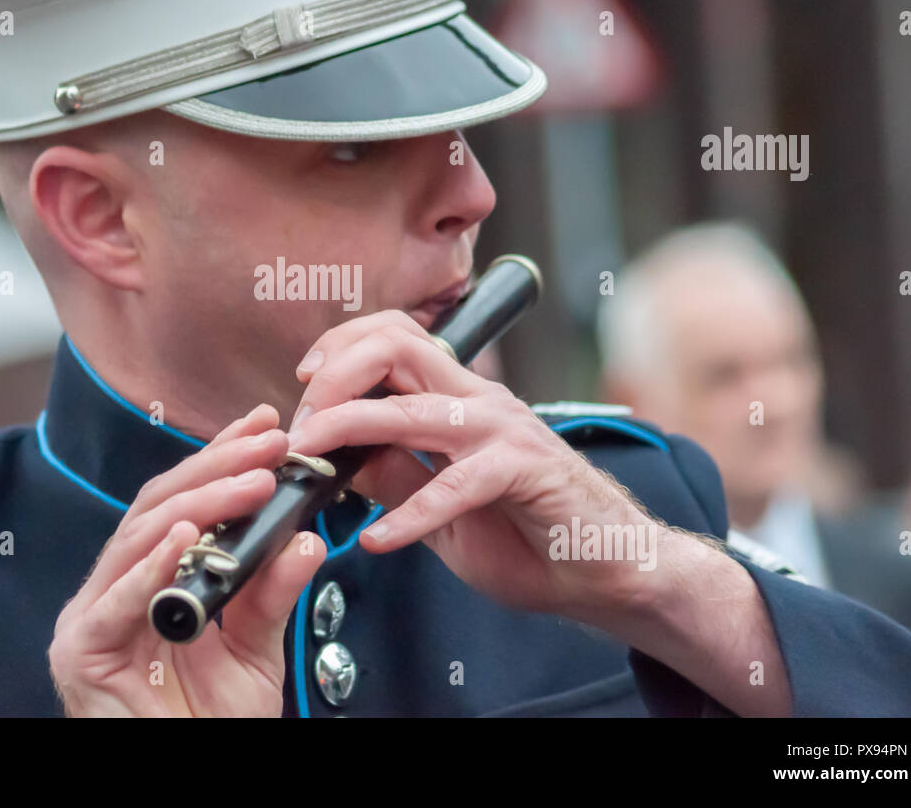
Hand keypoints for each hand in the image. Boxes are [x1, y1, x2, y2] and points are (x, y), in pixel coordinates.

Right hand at [49, 404, 324, 716]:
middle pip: (160, 508)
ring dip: (202, 504)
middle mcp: (115, 589)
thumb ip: (272, 595)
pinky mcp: (81, 649)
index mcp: (150, 580)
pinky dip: (152, 568)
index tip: (265, 425)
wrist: (185, 779)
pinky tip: (186, 536)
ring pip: (141, 538)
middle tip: (268, 443)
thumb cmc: (208, 723)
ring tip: (251, 483)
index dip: (221, 459)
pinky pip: (116, 602)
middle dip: (217, 468)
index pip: (184, 503)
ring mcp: (92, 615)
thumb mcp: (254, 651)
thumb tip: (305, 538)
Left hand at [285, 310, 662, 623]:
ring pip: (413, 406)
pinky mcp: (526, 471)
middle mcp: (479, 402)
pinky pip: (456, 483)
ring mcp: (504, 431)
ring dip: (350, 425)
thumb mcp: (439, 508)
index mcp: (459, 400)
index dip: (338, 353)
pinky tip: (378, 540)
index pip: (391, 339)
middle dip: (333, 376)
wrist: (610, 572)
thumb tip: (337, 458)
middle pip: (395, 346)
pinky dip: (410, 514)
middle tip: (299, 425)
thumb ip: (394, 475)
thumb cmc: (530, 537)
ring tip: (311, 455)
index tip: (302, 393)